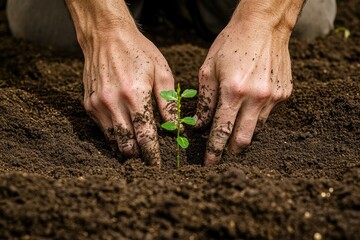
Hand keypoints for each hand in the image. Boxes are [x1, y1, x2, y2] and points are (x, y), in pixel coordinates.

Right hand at [66, 0, 175, 165]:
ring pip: (113, 140)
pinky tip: (124, 129)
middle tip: (148, 158)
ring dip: (126, 147)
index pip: (145, 137)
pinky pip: (103, 129)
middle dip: (138, 156)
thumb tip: (177, 128)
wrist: (105, 36)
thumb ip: (169, 104)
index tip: (158, 166)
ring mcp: (98, 105)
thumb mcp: (161, 73)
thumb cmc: (138, 52)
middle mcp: (113, 104)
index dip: (152, 155)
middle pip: (126, 144)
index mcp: (135, 96)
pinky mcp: (89, 104)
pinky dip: (114, 134)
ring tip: (137, 149)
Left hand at [195, 1, 303, 164]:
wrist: (263, 26)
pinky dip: (256, 115)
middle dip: (230, 151)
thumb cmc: (231, 44)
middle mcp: (256, 98)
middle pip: (243, 139)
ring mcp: (273, 97)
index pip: (221, 131)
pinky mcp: (284, 94)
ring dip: (243, 131)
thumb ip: (205, 100)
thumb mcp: (209, 69)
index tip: (209, 164)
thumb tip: (199, 125)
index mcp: (234, 91)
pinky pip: (268, 114)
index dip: (214, 151)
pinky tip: (250, 103)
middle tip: (222, 154)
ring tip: (235, 123)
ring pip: (256, 128)